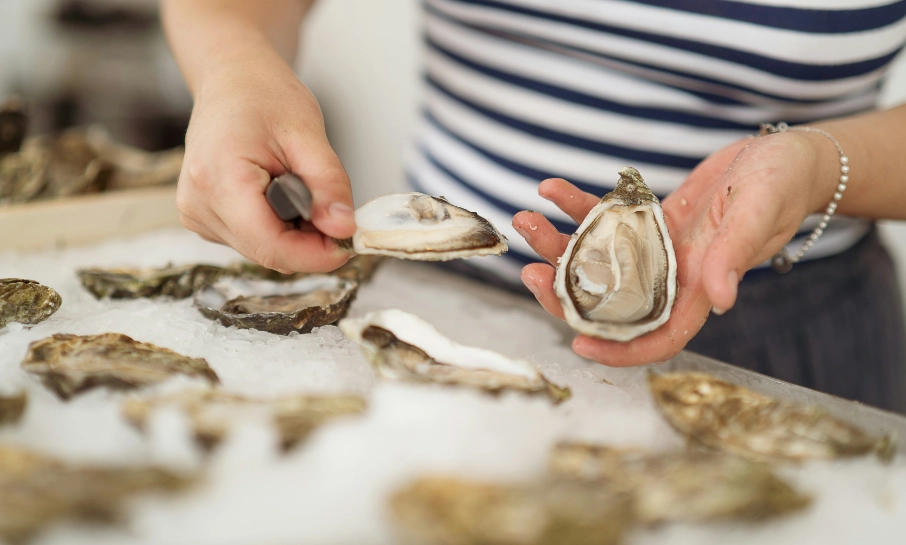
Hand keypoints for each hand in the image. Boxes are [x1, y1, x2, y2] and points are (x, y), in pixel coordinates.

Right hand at [175, 59, 355, 272]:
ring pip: (261, 251)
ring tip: (300, 189)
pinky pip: (250, 240)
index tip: (349, 242)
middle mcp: (198, 203)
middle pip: (267, 252)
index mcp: (219, 177)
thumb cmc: (263, 95)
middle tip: (333, 208)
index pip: (270, 245)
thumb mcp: (308, 134)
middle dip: (309, 241)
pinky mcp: (202, 218)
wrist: (231, 81)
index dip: (315, 254)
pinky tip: (280, 195)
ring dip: (294, 234)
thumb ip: (328, 185)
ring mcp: (196, 213)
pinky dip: (276, 228)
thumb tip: (344, 228)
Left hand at [513, 131, 836, 365]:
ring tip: (525, 219)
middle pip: (610, 300)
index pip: (658, 336)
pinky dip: (576, 206)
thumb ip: (734, 255)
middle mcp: (673, 276)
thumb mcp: (759, 214)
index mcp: (701, 289)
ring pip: (598, 260)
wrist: (782, 155)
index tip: (577, 343)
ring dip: (558, 243)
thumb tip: (719, 300)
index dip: (619, 349)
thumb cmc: (782, 184)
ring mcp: (657, 250)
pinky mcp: (648, 223)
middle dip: (566, 291)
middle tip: (530, 271)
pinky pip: (604, 221)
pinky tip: (551, 188)